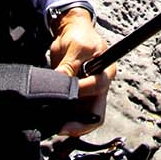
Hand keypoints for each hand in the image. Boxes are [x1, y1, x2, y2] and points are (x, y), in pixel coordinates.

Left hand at [47, 7, 112, 135]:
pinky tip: (54, 121)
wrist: (72, 31)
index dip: (81, 93)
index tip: (63, 96)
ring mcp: (91, 93)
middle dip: (81, 124)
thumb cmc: (78, 36)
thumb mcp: (74, 47)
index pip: (97, 87)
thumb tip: (60, 82)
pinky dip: (66, 119)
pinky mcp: (81, 97)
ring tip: (56, 126)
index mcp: (106, 70)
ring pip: (86, 117)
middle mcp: (101, 85)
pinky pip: (76, 114)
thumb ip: (68, 66)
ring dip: (72, 124)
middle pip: (97, 112)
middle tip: (63, 128)